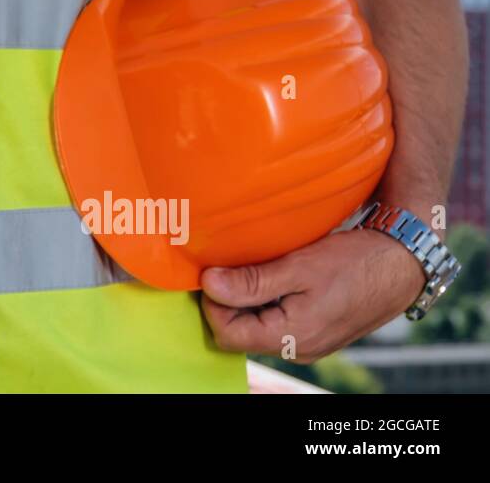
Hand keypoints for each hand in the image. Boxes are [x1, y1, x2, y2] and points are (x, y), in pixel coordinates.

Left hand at [199, 228, 427, 362]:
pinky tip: (272, 276)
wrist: (401, 263)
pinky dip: (265, 301)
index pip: (227, 334)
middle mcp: (298, 348)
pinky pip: (275, 322)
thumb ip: (252, 281)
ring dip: (246, 300)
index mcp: (292, 337)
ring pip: (256, 327)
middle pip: (239, 333)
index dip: (213, 303)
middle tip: (230, 265)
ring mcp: (308, 342)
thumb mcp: (298, 266)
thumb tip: (209, 285)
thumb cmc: (353, 262)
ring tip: (252, 268)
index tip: (215, 271)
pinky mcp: (315, 331)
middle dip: (227, 301)